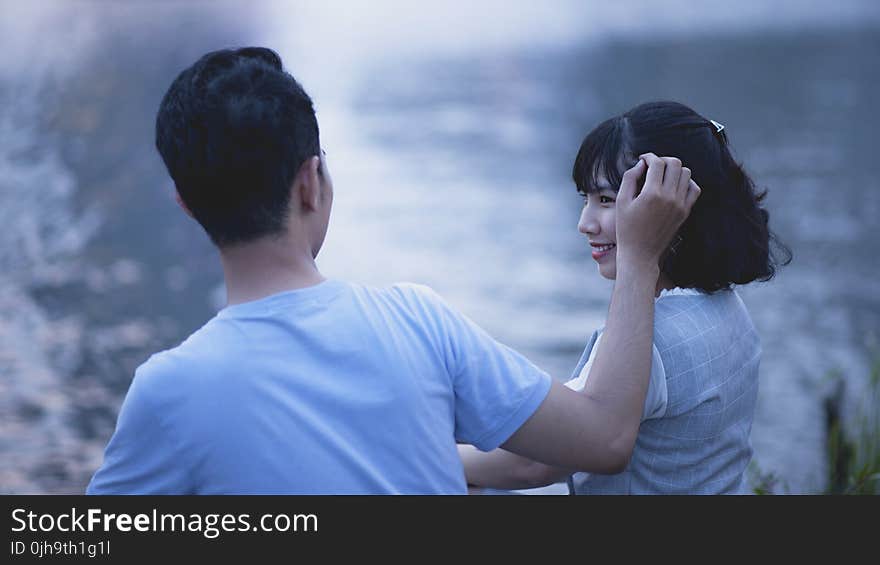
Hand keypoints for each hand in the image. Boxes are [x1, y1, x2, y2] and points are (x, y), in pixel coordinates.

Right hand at [615, 153, 700, 267]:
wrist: (640, 254)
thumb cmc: (626, 229)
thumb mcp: (621, 202)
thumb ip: (629, 178)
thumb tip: (640, 163)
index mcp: (651, 194)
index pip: (657, 163)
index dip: (649, 157)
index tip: (642, 160)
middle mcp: (669, 197)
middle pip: (675, 164)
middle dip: (663, 160)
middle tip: (652, 167)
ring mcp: (680, 204)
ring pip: (686, 173)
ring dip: (674, 170)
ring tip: (662, 176)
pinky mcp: (685, 211)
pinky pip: (694, 188)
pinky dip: (686, 182)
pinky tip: (674, 186)